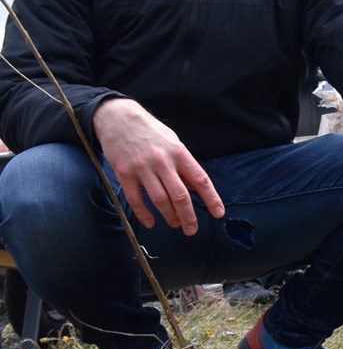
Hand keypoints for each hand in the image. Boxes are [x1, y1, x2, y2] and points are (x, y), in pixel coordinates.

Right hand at [92, 98, 223, 234]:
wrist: (117, 118)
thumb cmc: (151, 132)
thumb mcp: (174, 143)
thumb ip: (184, 166)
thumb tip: (196, 188)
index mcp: (179, 153)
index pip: (200, 179)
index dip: (211, 198)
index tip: (218, 213)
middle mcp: (162, 161)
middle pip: (180, 195)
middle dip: (188, 216)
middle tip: (192, 230)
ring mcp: (142, 168)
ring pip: (160, 200)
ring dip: (169, 216)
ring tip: (175, 224)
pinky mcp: (124, 173)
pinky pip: (135, 199)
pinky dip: (144, 214)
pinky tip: (151, 222)